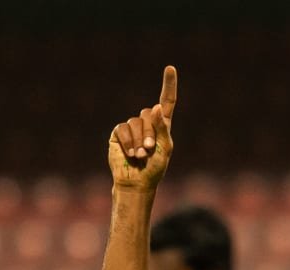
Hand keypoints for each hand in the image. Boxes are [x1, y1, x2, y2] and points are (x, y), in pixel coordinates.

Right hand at [108, 65, 177, 190]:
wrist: (137, 181)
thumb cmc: (154, 167)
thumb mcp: (164, 148)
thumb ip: (162, 128)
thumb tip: (157, 107)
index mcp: (162, 125)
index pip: (167, 101)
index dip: (168, 85)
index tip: (170, 68)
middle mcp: (147, 122)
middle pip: (149, 113)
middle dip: (150, 133)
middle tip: (149, 150)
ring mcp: (132, 127)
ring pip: (135, 121)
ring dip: (139, 140)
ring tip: (140, 155)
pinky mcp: (118, 133)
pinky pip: (123, 129)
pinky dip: (128, 142)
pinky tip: (130, 154)